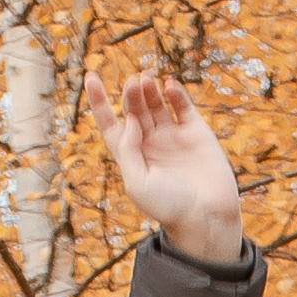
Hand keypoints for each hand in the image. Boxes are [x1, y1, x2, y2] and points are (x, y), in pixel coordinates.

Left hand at [87, 69, 244, 265]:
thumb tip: (129, 119)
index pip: (110, 123)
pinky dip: (176, 93)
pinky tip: (169, 85)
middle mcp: (151, 144)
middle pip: (134, 109)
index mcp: (132, 156)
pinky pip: (183, 107)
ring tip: (145, 80)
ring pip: (156, 104)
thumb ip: (127, 149)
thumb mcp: (137, 183)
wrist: (206, 218)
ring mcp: (173, 137)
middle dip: (131, 94)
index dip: (99, 101)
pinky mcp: (196, 134)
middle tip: (134, 83)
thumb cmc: (169, 208)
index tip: (90, 78)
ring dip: (149, 89)